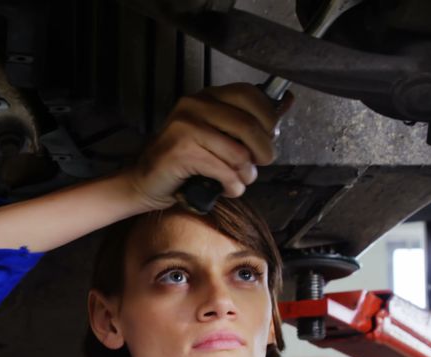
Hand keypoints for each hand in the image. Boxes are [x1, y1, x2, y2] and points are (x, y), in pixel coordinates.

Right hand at [121, 83, 294, 211]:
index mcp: (206, 96)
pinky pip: (224, 170)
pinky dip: (232, 186)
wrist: (145, 182)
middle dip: (264, 151)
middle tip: (259, 164)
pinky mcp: (181, 151)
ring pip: (239, 152)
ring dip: (246, 174)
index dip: (268, 117)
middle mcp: (194, 105)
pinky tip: (227, 189)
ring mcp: (185, 127)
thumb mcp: (216, 134)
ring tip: (239, 180)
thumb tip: (285, 101)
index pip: (250, 94)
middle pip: (249, 125)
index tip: (270, 136)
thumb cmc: (185, 161)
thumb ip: (246, 121)